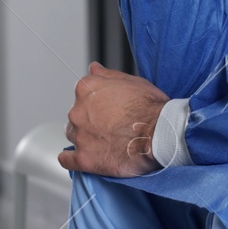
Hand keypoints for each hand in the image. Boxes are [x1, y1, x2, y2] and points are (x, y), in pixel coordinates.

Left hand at [59, 62, 169, 176]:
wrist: (160, 134)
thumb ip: (108, 75)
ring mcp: (80, 135)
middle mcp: (78, 111)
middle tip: (110, 126)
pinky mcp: (84, 158)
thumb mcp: (133, 82)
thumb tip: (94, 68)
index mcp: (87, 89)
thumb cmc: (151, 108)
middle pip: (76, 115)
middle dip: (90, 120)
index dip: (97, 103)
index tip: (107, 110)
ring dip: (84, 137)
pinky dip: (72, 159)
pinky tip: (83, 156)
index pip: (82, 94)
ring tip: (105, 142)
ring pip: (73, 135)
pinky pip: (67, 160)